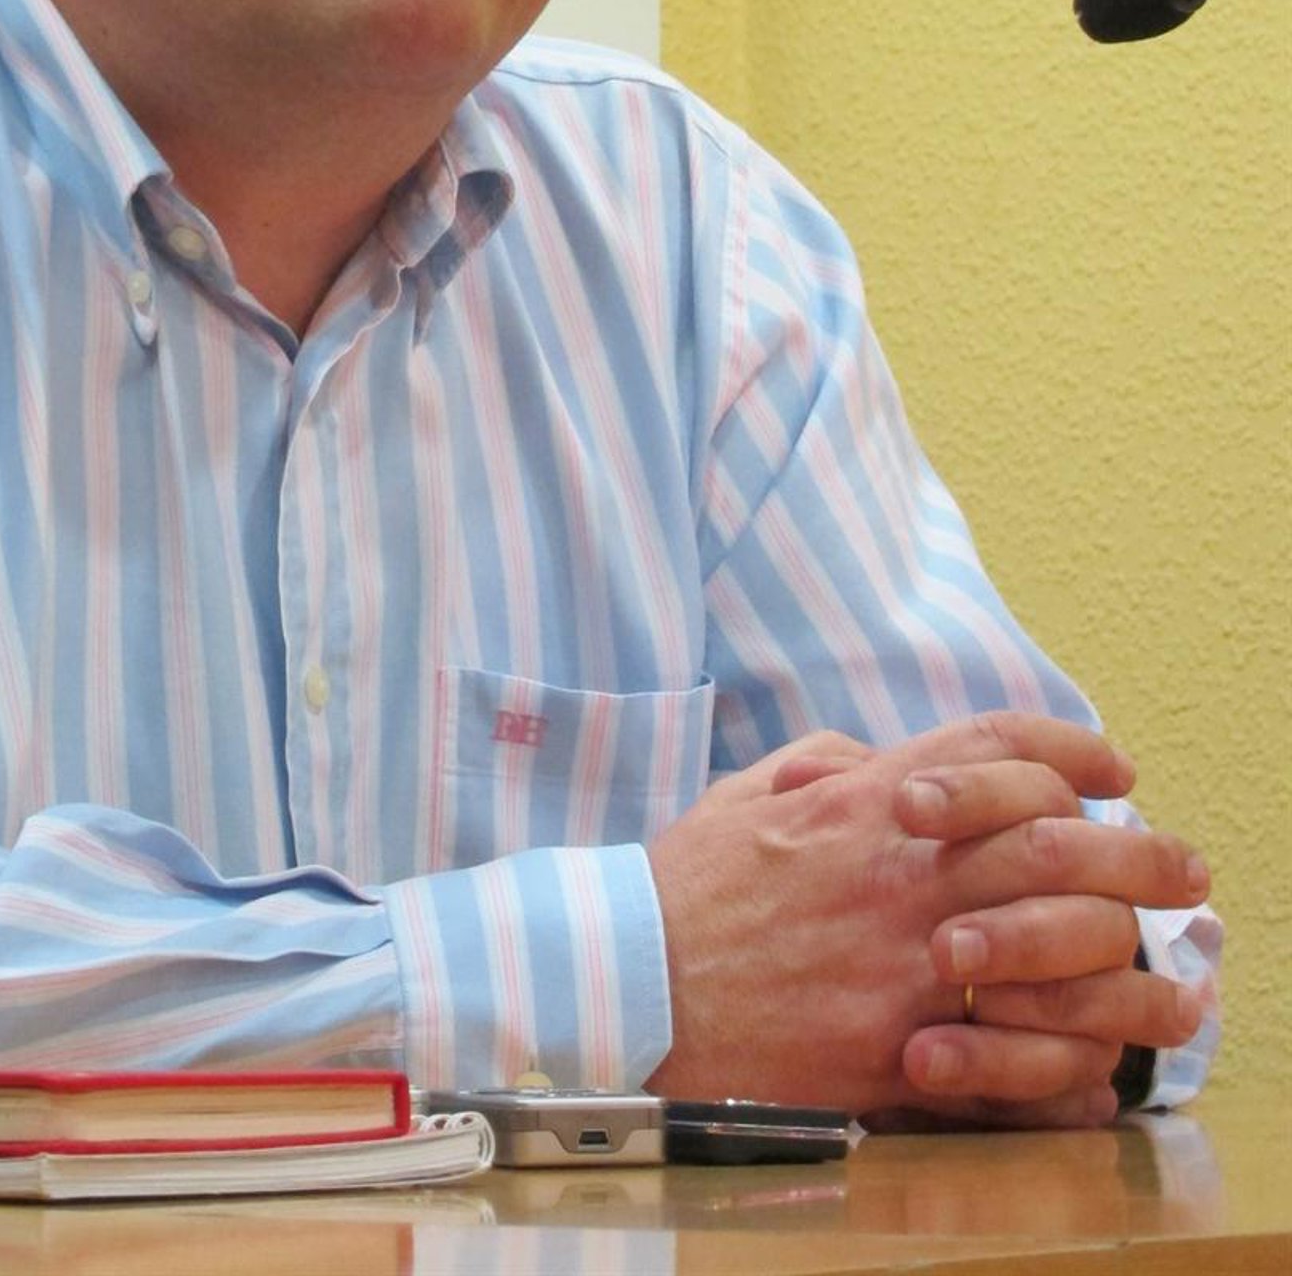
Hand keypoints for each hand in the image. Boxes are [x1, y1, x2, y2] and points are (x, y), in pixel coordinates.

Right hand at [646, 713, 1206, 1123]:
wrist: (632, 986)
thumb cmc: (687, 889)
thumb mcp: (748, 793)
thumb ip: (821, 764)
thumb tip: (872, 757)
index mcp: (866, 801)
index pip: (997, 749)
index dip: (1071, 749)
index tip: (1115, 771)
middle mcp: (902, 873)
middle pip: (1058, 846)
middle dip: (1139, 855)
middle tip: (1184, 867)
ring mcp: (906, 964)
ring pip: (1060, 953)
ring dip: (1131, 966)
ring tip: (1171, 983)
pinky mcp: (897, 1050)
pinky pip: (1013, 1058)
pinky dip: (1066, 1064)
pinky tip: (1095, 1067)